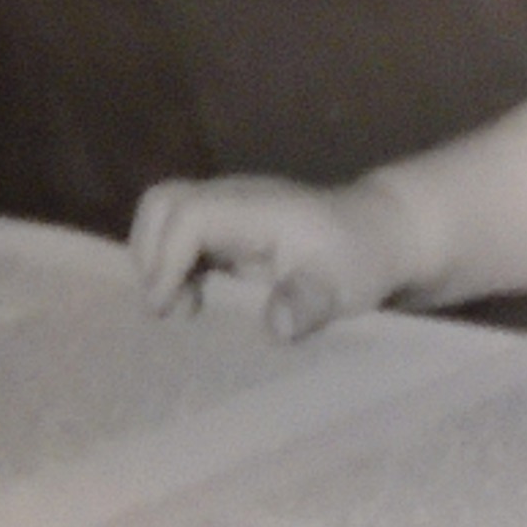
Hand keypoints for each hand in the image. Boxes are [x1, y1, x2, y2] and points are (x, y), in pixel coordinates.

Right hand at [129, 175, 416, 338]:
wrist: (379, 234)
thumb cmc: (361, 258)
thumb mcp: (344, 286)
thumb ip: (309, 302)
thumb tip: (276, 326)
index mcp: (256, 208)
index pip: (190, 214)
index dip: (166, 258)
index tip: (169, 308)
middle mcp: (234, 201)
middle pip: (163, 202)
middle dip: (148, 253)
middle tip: (166, 307)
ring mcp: (229, 211)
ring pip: (165, 215)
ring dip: (156, 261)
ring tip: (180, 309)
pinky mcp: (227, 228)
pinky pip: (179, 235)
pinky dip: (170, 266)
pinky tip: (192, 303)